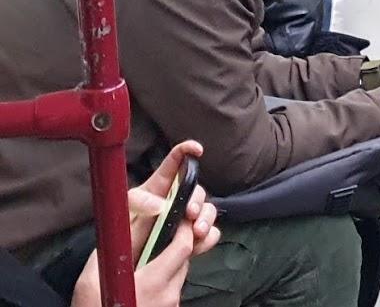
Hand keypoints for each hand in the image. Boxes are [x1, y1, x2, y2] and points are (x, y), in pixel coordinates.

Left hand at [73, 141, 220, 306]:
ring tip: (198, 233)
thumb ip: (134, 211)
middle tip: (189, 214)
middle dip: (196, 197)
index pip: (169, 169)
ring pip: (203, 212)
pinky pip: (207, 236)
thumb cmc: (106, 269)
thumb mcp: (115, 232)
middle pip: (192, 190)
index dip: (183, 154)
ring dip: (206, 217)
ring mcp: (177, 230)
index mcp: (148, 200)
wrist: (113, 302)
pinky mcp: (186, 249)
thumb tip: (160, 202)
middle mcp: (167, 210)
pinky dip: (210, 237)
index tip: (196, 151)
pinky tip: (202, 243)